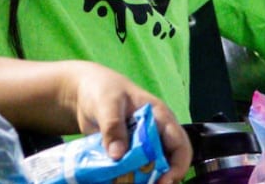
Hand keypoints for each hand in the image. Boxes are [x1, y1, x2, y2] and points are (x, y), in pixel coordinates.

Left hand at [62, 62, 190, 183]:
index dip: (178, 165)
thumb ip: (113, 126)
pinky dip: (127, 179)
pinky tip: (116, 181)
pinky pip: (132, 171)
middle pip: (168, 162)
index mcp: (160, 118)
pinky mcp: (127, 155)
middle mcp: (155, 135)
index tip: (165, 180)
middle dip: (160, 178)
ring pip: (150, 169)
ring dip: (143, 180)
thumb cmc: (103, 90)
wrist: (85, 93)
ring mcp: (141, 146)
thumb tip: (118, 155)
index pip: (180, 145)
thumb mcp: (108, 103)